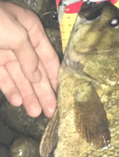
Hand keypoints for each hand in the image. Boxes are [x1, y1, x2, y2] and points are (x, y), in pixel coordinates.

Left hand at [0, 2, 59, 117]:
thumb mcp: (17, 34)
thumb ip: (30, 57)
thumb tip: (37, 76)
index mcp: (31, 30)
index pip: (48, 57)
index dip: (55, 77)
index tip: (61, 95)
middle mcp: (20, 42)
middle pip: (35, 72)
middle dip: (42, 92)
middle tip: (50, 111)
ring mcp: (5, 52)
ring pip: (20, 78)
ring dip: (28, 96)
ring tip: (35, 113)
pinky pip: (4, 79)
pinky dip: (11, 90)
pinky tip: (18, 102)